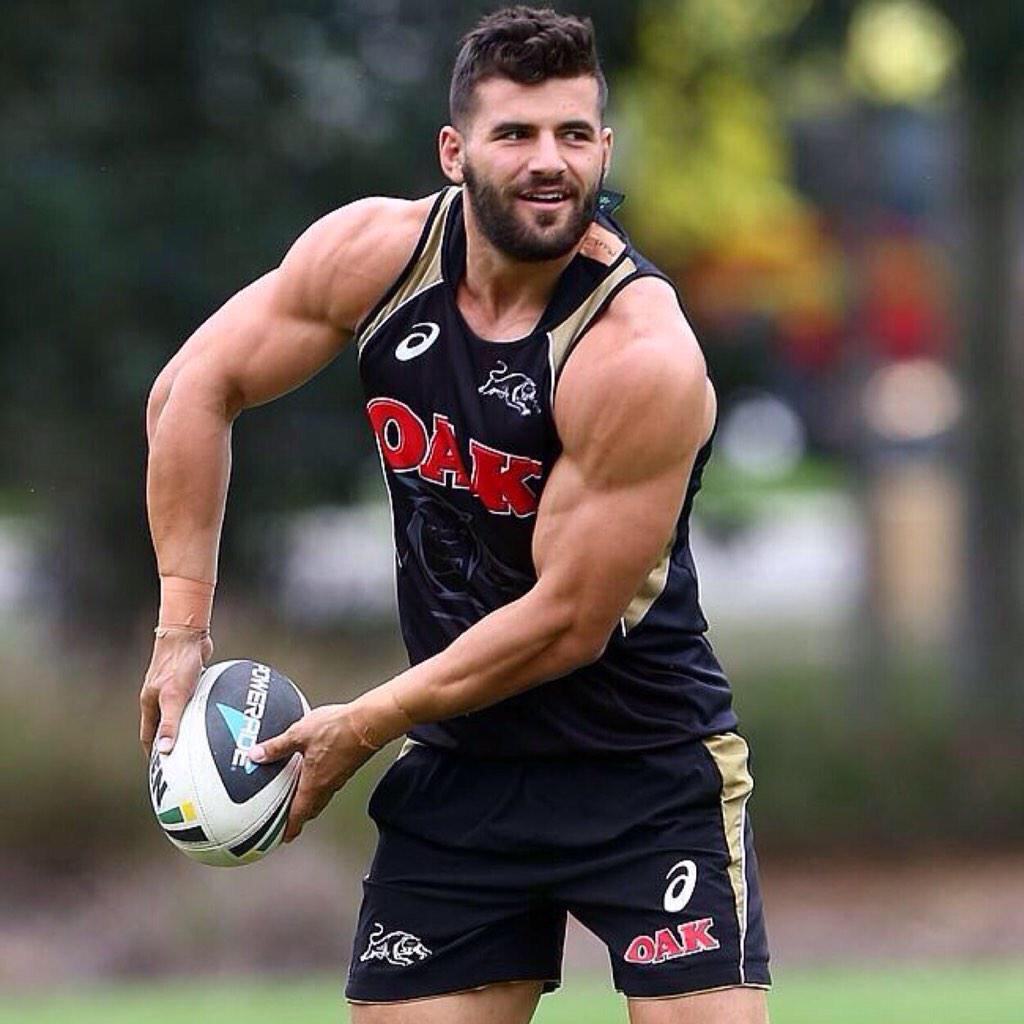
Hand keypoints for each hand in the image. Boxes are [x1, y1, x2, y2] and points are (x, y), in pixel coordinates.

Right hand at [139, 629, 213, 755]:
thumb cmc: (178, 662)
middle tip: (185, 759)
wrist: (188, 633)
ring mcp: (175, 687)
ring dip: (190, 725)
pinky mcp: (190, 678)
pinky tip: (217, 716)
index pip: (148, 736)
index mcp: (150, 703)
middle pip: (165, 726)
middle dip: (172, 742)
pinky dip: (203, 710)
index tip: (161, 770)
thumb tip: (165, 750)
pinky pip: (196, 700)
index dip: (154, 753)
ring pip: (181, 713)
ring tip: (203, 741)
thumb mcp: (174, 696)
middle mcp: (160, 697)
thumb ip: (171, 723)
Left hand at [248, 704, 377, 842]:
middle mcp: (328, 785)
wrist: (370, 722)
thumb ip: (277, 746)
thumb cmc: (339, 730)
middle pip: (311, 808)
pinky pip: (331, 783)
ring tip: (301, 797)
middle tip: (290, 819)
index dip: (289, 828)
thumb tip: (258, 754)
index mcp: (313, 784)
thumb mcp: (299, 734)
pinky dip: (321, 784)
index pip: (298, 814)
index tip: (282, 837)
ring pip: (322, 796)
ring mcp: (340, 776)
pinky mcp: (348, 765)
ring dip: (310, 801)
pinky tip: (318, 771)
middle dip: (300, 816)